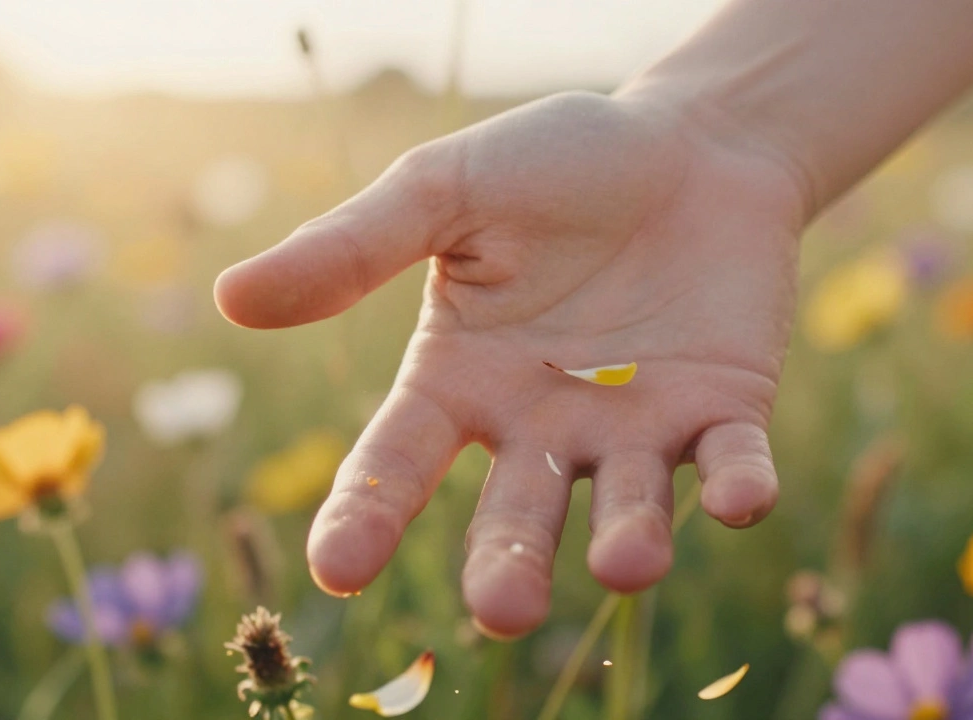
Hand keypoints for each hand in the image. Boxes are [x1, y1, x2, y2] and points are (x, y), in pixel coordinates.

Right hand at [215, 90, 806, 637]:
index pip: (400, 463)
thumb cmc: (557, 163)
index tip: (335, 569)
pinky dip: (738, 484)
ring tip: (625, 563)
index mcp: (462, 382)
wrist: (687, 143)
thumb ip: (353, 247)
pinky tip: (741, 498)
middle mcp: (543, 425)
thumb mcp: (446, 190)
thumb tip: (231, 299)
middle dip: (508, 564)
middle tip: (503, 608)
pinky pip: (730, 461)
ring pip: (627, 507)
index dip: (367, 515)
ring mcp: (635, 426)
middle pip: (516, 514)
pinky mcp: (722, 411)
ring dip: (630, 540)